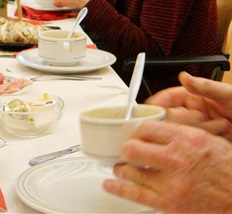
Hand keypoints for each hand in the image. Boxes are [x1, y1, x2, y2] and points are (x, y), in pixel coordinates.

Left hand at [104, 119, 231, 212]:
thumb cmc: (229, 171)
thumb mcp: (210, 141)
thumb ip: (183, 135)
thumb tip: (161, 132)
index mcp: (186, 140)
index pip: (147, 128)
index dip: (138, 131)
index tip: (137, 135)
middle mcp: (175, 159)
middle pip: (133, 147)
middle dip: (127, 148)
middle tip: (127, 151)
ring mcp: (170, 183)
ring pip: (130, 170)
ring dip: (122, 168)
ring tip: (120, 167)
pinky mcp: (168, 203)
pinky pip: (134, 194)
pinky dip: (118, 188)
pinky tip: (111, 184)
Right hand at [146, 72, 231, 140]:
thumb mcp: (230, 95)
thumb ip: (206, 87)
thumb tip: (184, 77)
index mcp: (196, 98)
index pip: (169, 98)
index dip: (160, 103)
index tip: (153, 109)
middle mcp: (195, 113)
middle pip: (172, 117)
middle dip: (186, 119)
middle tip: (198, 119)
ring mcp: (200, 130)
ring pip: (183, 132)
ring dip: (201, 130)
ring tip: (222, 126)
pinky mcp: (206, 145)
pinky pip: (195, 145)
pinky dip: (205, 143)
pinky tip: (222, 136)